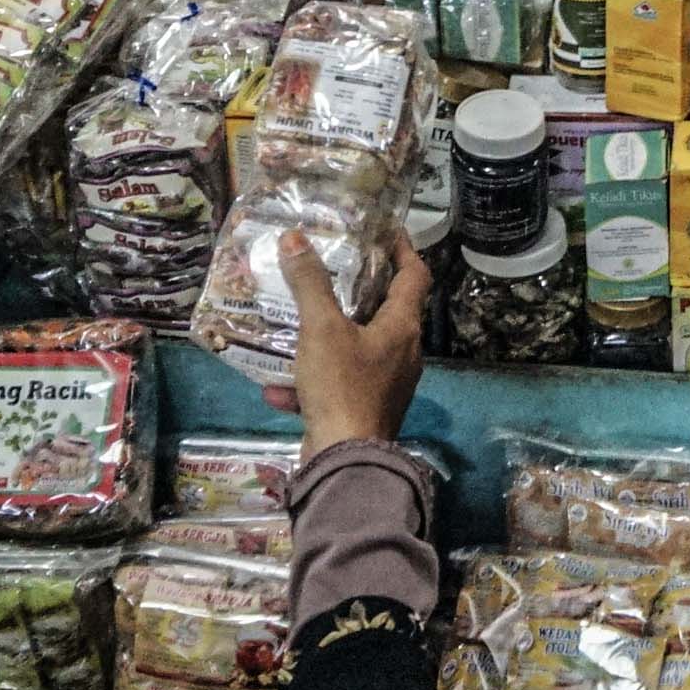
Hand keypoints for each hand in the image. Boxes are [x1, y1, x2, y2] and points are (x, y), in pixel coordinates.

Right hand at [272, 234, 429, 449]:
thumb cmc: (342, 386)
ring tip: (295, 324)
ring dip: (324, 339)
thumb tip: (295, 238)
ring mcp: (384, 385)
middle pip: (385, 311)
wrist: (345, 460)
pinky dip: (308, 383)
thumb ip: (310, 283)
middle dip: (357, 291)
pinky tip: (275, 388)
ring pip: (354, 349)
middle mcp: (401, 354)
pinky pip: (335, 386)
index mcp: (402, 328)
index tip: (384, 229)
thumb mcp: (321, 329)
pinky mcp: (363, 410)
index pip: (414, 275)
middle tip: (330, 269)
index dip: (402, 248)